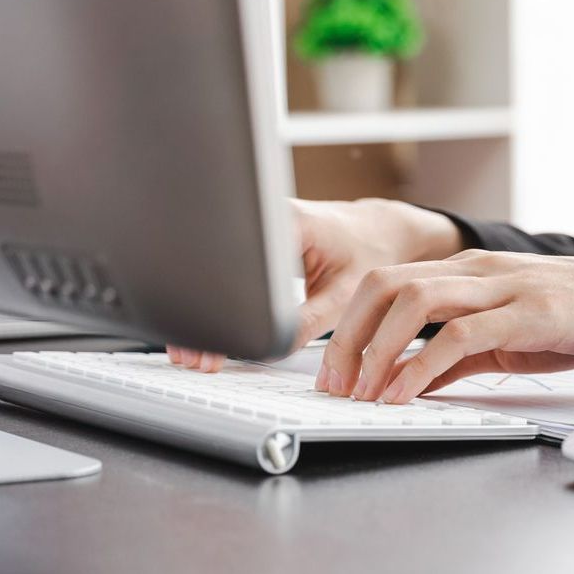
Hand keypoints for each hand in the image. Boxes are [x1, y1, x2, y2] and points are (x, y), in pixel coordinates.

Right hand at [167, 197, 462, 370]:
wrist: (379, 231)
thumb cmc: (368, 253)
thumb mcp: (345, 294)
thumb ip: (306, 323)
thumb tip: (266, 348)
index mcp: (287, 222)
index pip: (235, 266)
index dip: (216, 310)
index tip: (209, 344)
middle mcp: (265, 217)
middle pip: (213, 266)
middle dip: (199, 315)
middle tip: (194, 355)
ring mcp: (255, 226)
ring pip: (213, 268)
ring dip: (202, 310)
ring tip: (195, 349)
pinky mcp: (252, 239)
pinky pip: (223, 270)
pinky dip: (213, 301)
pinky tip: (209, 330)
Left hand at [317, 251, 573, 403]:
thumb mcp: (511, 335)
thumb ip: (461, 354)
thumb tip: (415, 381)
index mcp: (470, 270)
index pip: (388, 283)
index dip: (351, 325)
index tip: (334, 369)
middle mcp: (477, 269)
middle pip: (385, 286)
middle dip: (348, 336)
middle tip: (333, 383)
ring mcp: (502, 287)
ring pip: (413, 301)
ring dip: (376, 349)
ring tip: (359, 391)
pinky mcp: (528, 313)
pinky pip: (459, 336)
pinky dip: (421, 365)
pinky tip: (403, 394)